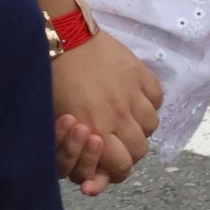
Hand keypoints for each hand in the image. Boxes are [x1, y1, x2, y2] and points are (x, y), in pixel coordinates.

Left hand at [50, 32, 162, 195]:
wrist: (62, 37)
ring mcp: (132, 94)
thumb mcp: (58, 119)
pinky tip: (135, 98)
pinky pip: (157, 97)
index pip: (122, 168)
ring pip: (151, 125)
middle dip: (129, 151)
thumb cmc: (52, 79)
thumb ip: (78, 145)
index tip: (110, 165)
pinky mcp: (139, 72)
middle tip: (117, 142)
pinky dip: (149, 102)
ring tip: (127, 118)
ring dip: (140, 126)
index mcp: (96, 129)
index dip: (117, 171)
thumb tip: (90, 168)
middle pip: (140, 150)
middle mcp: (118, 116)